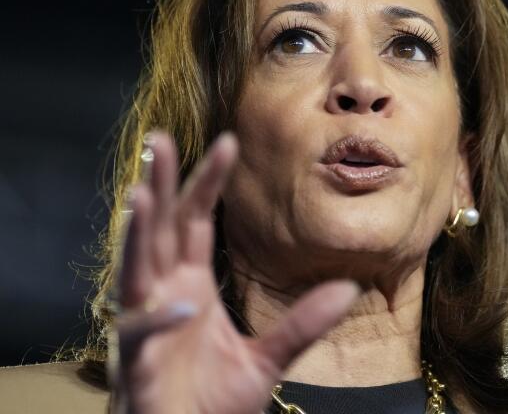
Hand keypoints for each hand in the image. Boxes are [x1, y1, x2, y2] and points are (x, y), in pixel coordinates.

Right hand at [110, 130, 359, 413]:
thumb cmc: (212, 404)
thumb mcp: (269, 360)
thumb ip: (304, 323)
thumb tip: (350, 288)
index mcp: (190, 285)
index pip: (196, 222)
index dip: (207, 182)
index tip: (228, 141)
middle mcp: (163, 295)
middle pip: (159, 230)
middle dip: (160, 185)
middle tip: (159, 139)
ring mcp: (146, 327)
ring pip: (136, 269)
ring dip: (138, 233)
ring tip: (142, 194)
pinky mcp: (137, 365)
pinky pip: (141, 335)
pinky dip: (157, 318)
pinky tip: (177, 302)